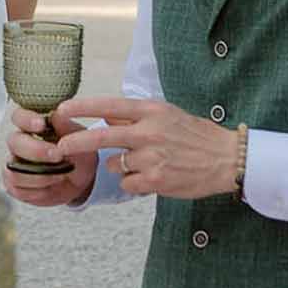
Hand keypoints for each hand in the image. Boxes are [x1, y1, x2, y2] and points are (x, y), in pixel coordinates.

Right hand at [2, 105, 95, 207]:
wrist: (80, 180)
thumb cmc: (77, 154)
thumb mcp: (80, 139)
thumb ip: (67, 128)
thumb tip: (57, 115)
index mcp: (32, 126)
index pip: (19, 117)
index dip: (26, 120)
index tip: (41, 125)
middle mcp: (19, 144)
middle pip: (14, 143)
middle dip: (36, 151)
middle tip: (58, 155)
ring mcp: (15, 165)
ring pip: (14, 171)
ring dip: (40, 176)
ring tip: (60, 174)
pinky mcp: (15, 186)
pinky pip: (18, 190)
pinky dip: (38, 191)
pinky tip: (51, 186)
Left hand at [55, 94, 240, 199]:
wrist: (227, 159)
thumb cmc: (197, 135)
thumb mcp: (167, 115)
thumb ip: (136, 117)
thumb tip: (107, 117)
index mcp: (151, 111)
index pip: (109, 106)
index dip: (82, 107)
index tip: (61, 108)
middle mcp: (149, 132)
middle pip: (101, 137)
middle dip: (74, 143)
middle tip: (59, 148)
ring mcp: (152, 157)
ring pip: (113, 164)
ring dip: (119, 166)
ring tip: (145, 163)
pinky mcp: (155, 181)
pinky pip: (126, 182)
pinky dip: (132, 182)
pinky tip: (151, 177)